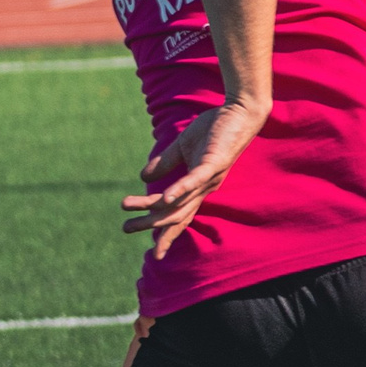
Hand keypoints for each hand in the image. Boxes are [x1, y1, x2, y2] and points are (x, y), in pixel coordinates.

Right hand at [122, 98, 269, 258]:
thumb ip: (165, 163)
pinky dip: (180, 190)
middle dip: (151, 224)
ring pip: (178, 198)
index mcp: (197, 186)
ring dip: (153, 205)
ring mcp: (210, 177)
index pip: (180, 215)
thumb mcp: (182, 147)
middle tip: (126, 228)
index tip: (154, 253)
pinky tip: (165, 198)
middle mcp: (204, 187)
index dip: (167, 234)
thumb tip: (143, 178)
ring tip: (128, 206)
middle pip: (175, 213)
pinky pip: (195, 180)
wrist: (239, 112)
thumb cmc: (214, 129)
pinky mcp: (214, 162)